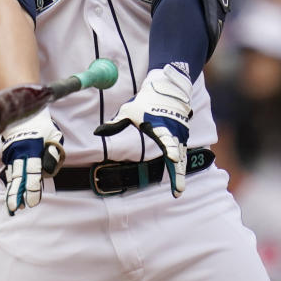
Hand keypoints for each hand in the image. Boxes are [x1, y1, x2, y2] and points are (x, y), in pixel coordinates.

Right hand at [1, 107, 63, 214]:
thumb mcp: (53, 135)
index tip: (32, 202)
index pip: (32, 172)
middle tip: (17, 208)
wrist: (21, 110)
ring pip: (12, 175)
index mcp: (32, 147)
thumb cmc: (42, 125)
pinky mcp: (7, 153)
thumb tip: (48, 169)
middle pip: (19, 177)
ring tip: (13, 206)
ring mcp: (11, 153)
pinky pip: (9, 170)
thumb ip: (53, 152)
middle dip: (17, 194)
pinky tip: (11, 193)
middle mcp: (19, 152)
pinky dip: (10, 182)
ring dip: (12, 191)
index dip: (32, 188)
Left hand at [94, 64, 192, 196]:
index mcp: (159, 125)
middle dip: (177, 173)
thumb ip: (116, 124)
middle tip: (178, 191)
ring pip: (181, 157)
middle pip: (177, 155)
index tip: (172, 159)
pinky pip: (182, 153)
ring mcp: (180, 134)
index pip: (166, 140)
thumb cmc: (145, 101)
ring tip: (178, 190)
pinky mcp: (183, 136)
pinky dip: (180, 165)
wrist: (167, 89)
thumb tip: (97, 132)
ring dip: (179, 172)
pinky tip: (178, 180)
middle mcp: (173, 131)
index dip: (170, 149)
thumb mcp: (129, 111)